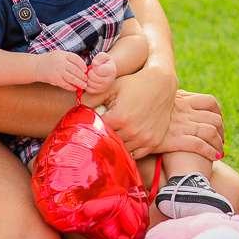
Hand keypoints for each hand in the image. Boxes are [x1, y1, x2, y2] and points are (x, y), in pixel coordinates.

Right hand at [34, 50, 88, 90]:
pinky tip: (74, 88)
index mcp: (63, 55)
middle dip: (83, 76)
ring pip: (72, 78)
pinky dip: (71, 87)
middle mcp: (61, 62)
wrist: (36, 66)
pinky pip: (66, 85)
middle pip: (76, 70)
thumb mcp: (59, 54)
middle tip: (86, 80)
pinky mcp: (55, 79)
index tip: (85, 70)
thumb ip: (69, 58)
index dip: (83, 65)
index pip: (77, 59)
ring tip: (84, 85)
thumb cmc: (50, 60)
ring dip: (79, 83)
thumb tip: (83, 67)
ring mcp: (58, 71)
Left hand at [85, 52, 116, 93]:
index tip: (97, 66)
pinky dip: (87, 84)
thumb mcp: (104, 56)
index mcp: (111, 71)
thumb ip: (100, 57)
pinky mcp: (98, 92)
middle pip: (92, 76)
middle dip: (90, 72)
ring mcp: (104, 88)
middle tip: (93, 70)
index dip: (94, 66)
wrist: (108, 72)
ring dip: (87, 78)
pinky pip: (87, 89)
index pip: (97, 69)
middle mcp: (109, 81)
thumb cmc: (105, 63)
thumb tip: (95, 63)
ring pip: (89, 83)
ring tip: (92, 75)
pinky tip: (91, 80)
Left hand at [86, 63, 223, 159]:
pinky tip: (126, 139)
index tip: (89, 126)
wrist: (162, 84)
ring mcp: (145, 138)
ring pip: (122, 150)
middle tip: (101, 132)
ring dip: (117, 144)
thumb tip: (76, 109)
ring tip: (114, 134)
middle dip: (103, 137)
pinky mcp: (154, 142)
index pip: (97, 132)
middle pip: (109, 143)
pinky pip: (136, 154)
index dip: (91, 129)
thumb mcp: (112, 86)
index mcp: (120, 118)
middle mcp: (133, 131)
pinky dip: (130, 149)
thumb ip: (91, 97)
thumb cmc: (134, 84)